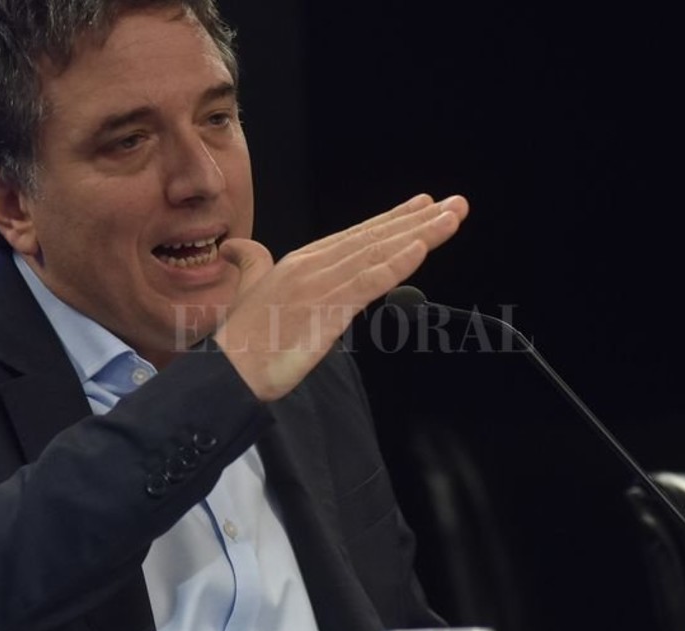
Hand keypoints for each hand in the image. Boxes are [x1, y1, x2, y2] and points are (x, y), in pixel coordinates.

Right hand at [214, 193, 468, 400]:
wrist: (228, 371)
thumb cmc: (240, 340)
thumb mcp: (247, 291)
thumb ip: (251, 264)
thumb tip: (235, 247)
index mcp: (301, 261)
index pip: (357, 235)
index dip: (394, 219)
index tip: (424, 205)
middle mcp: (314, 265)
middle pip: (376, 237)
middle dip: (419, 219)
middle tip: (456, 204)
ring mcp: (322, 285)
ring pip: (380, 253)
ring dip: (420, 234)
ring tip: (451, 218)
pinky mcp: (327, 310)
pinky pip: (369, 283)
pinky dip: (396, 264)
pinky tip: (420, 248)